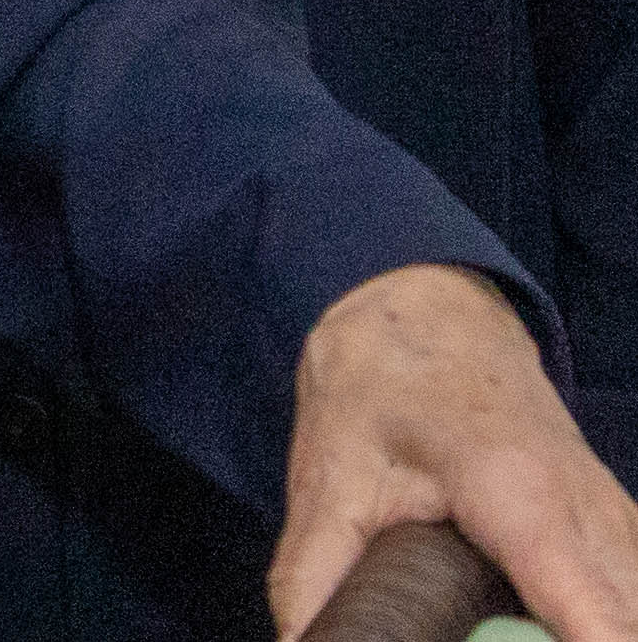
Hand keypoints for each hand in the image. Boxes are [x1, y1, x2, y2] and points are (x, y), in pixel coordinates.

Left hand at [272, 264, 637, 641]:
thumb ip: (315, 575)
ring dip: (583, 627)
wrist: (428, 311)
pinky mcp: (623, 531)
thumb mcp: (328, 476)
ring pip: (634, 609)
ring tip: (496, 620)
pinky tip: (531, 616)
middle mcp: (593, 516)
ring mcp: (620, 523)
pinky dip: (595, 617)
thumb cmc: (380, 384)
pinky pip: (631, 591)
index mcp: (523, 499)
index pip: (596, 619)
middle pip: (625, 622)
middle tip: (485, 633)